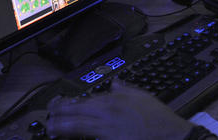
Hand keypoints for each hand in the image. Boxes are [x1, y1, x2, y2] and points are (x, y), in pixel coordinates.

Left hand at [47, 82, 192, 139]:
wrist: (168, 135)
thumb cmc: (157, 118)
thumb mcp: (141, 96)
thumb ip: (124, 88)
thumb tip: (115, 83)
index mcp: (113, 101)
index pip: (83, 100)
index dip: (66, 104)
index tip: (57, 105)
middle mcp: (106, 115)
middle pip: (75, 114)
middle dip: (58, 116)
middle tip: (49, 118)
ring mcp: (106, 132)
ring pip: (77, 128)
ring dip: (62, 128)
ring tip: (52, 129)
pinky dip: (80, 139)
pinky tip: (73, 139)